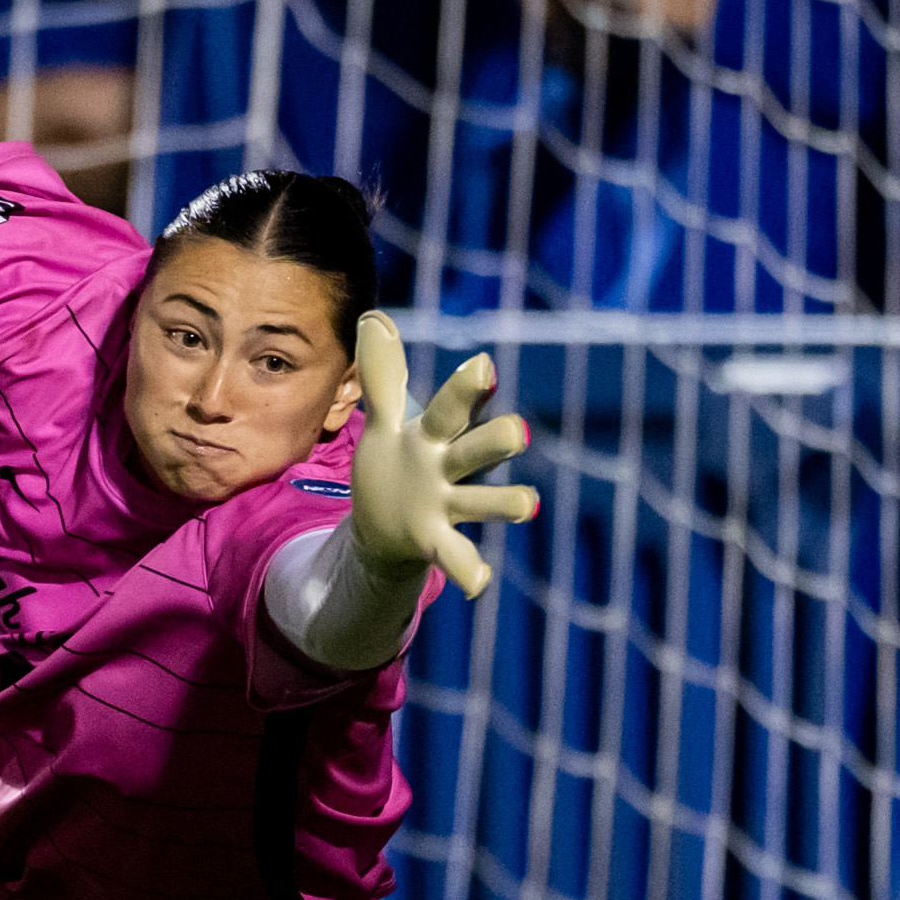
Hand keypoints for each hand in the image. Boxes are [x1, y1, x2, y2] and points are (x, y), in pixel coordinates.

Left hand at [349, 311, 537, 600]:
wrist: (384, 526)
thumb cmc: (395, 465)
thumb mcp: (385, 423)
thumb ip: (384, 376)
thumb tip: (372, 316)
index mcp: (435, 434)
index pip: (454, 406)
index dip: (468, 389)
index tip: (482, 366)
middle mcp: (452, 467)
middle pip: (480, 449)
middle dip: (498, 441)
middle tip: (517, 433)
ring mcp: (450, 505)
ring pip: (483, 501)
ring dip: (504, 503)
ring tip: (526, 505)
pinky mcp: (437, 541)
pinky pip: (458, 555)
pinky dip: (469, 569)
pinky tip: (478, 584)